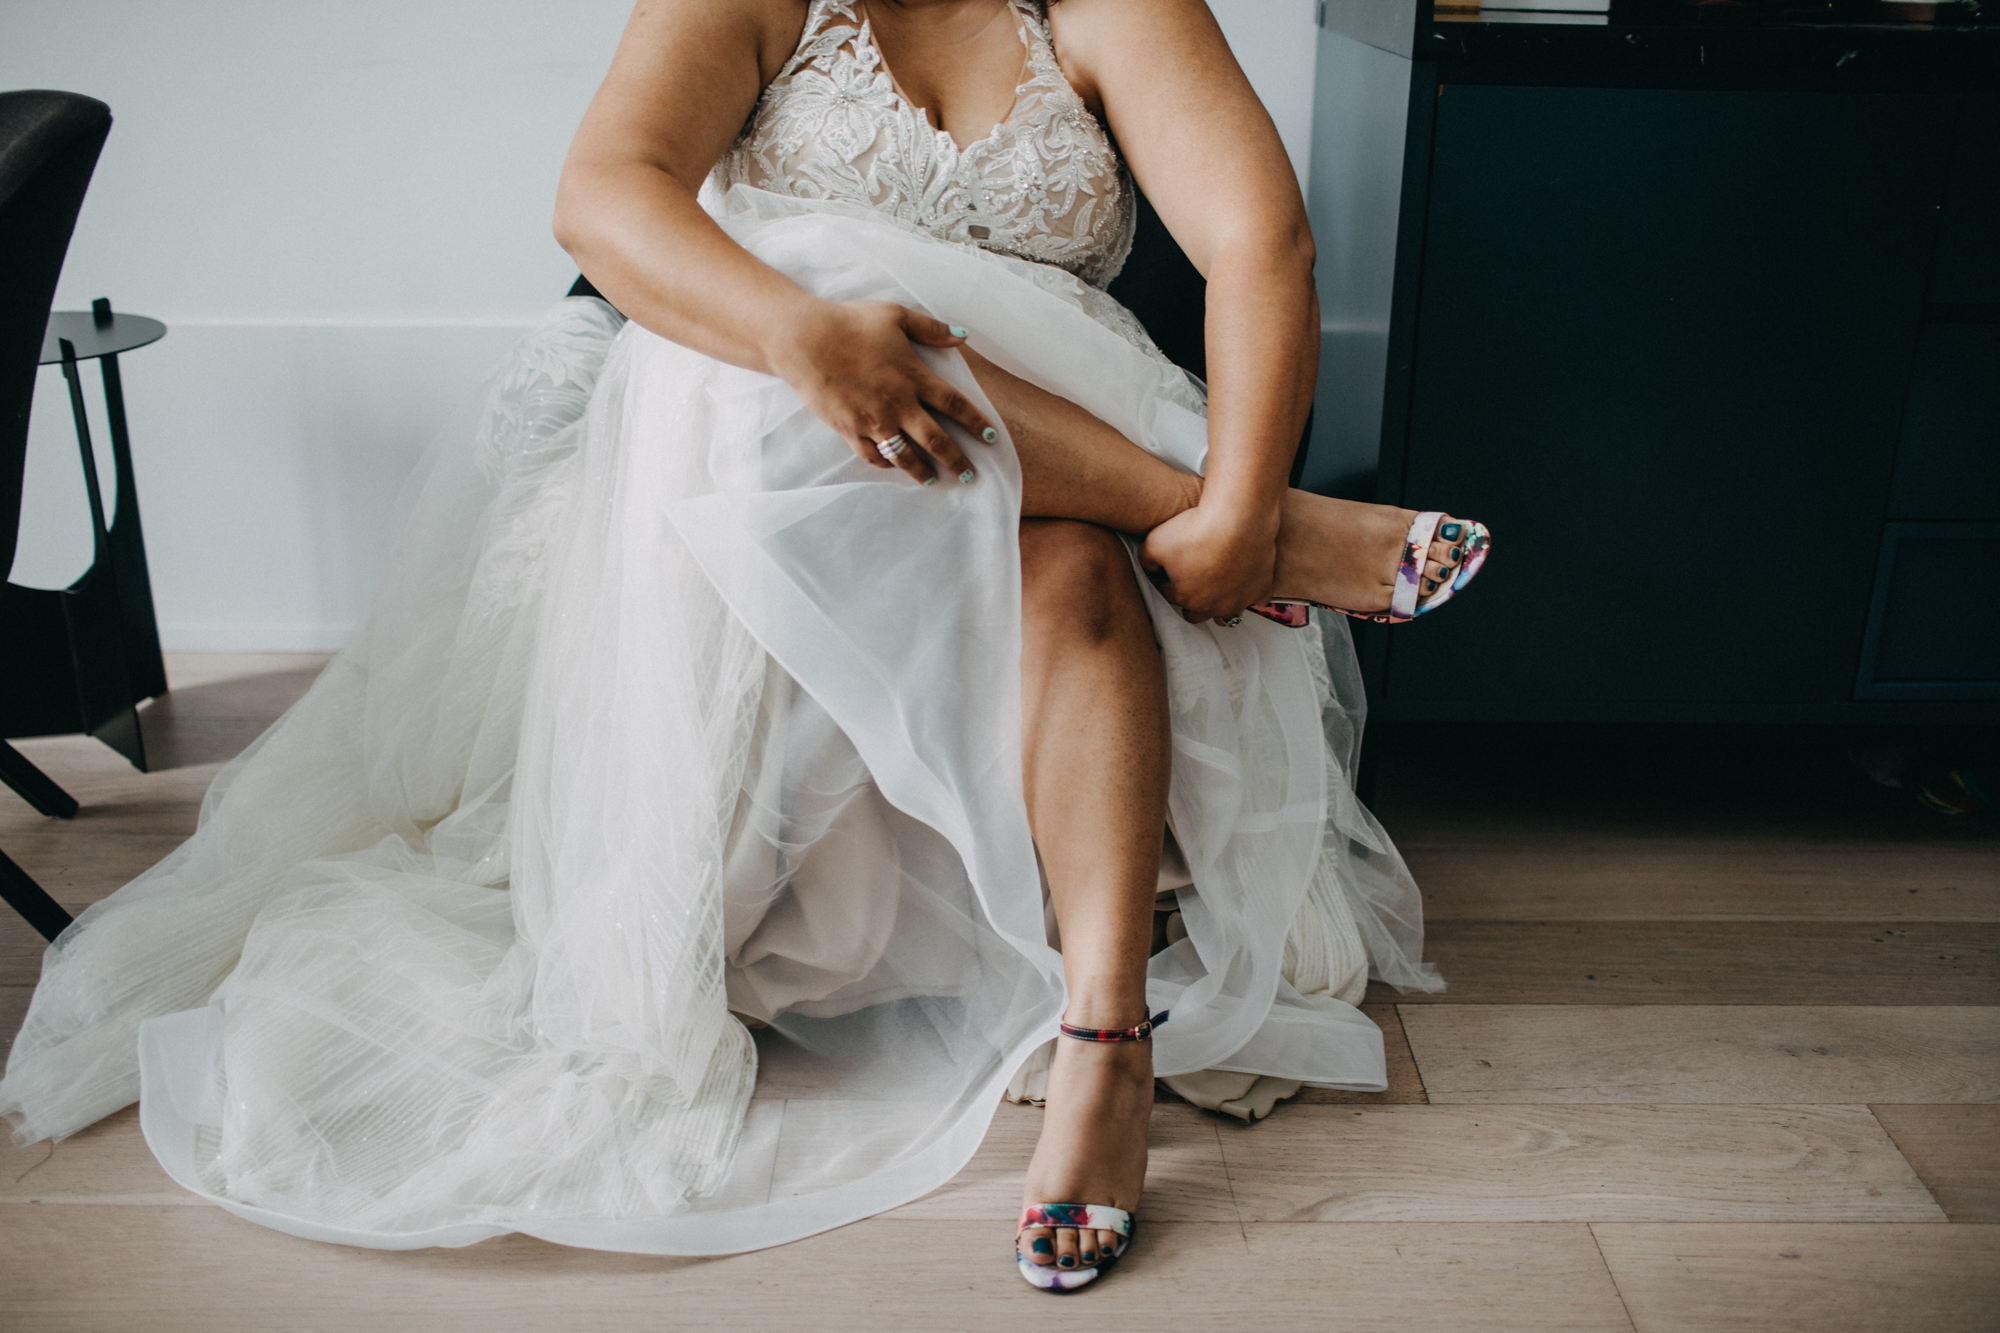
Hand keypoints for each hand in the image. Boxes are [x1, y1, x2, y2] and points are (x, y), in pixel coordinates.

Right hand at [768, 300, 996, 484]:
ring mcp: (874, 420)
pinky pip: (872, 455)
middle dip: (956, 461)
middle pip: (936, 440)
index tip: (992, 437)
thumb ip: (931, 328)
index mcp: (914, 377)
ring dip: (922, 471)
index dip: (976, 423)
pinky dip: (886, 464)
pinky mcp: (849, 430)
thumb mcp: (895, 316)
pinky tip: (894, 467)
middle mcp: (898, 404)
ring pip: (905, 455)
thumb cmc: (850, 323)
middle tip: (969, 476)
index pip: (955, 405)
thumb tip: (962, 336)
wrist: (805, 340)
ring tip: (933, 480)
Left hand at [1139, 502, 1278, 622]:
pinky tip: (1246, 578)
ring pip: (1226, 612)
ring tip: (1218, 582)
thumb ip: (1146, 560)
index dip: (1167, 578)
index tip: (1171, 564)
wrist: (1237, 519)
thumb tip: (1149, 568)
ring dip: (1220, 601)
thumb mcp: (1153, 542)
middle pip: (1195, 613)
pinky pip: (1257, 599)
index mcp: (1184, 597)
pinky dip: (1251, 591)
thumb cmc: (1196, 530)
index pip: (1168, 594)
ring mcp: (1238, 601)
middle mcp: (1211, 607)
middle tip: (1193, 575)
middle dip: (1191, 598)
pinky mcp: (1261, 589)